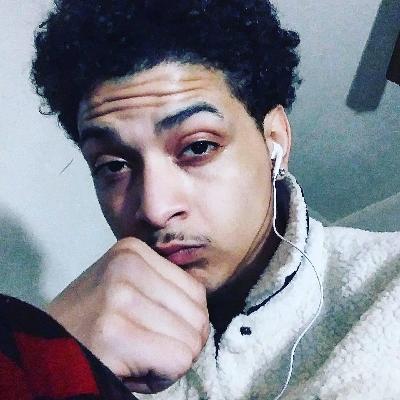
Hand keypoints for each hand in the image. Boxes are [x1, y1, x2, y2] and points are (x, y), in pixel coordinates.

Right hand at [47, 238, 208, 392]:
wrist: (42, 349)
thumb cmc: (95, 326)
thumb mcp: (129, 290)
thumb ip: (165, 290)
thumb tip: (205, 312)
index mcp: (133, 250)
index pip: (196, 291)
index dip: (182, 321)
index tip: (153, 330)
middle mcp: (127, 264)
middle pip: (198, 315)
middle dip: (181, 342)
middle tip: (146, 348)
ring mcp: (119, 295)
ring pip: (191, 340)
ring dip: (170, 359)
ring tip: (136, 356)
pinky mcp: (114, 332)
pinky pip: (177, 360)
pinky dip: (162, 375)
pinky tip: (134, 368)